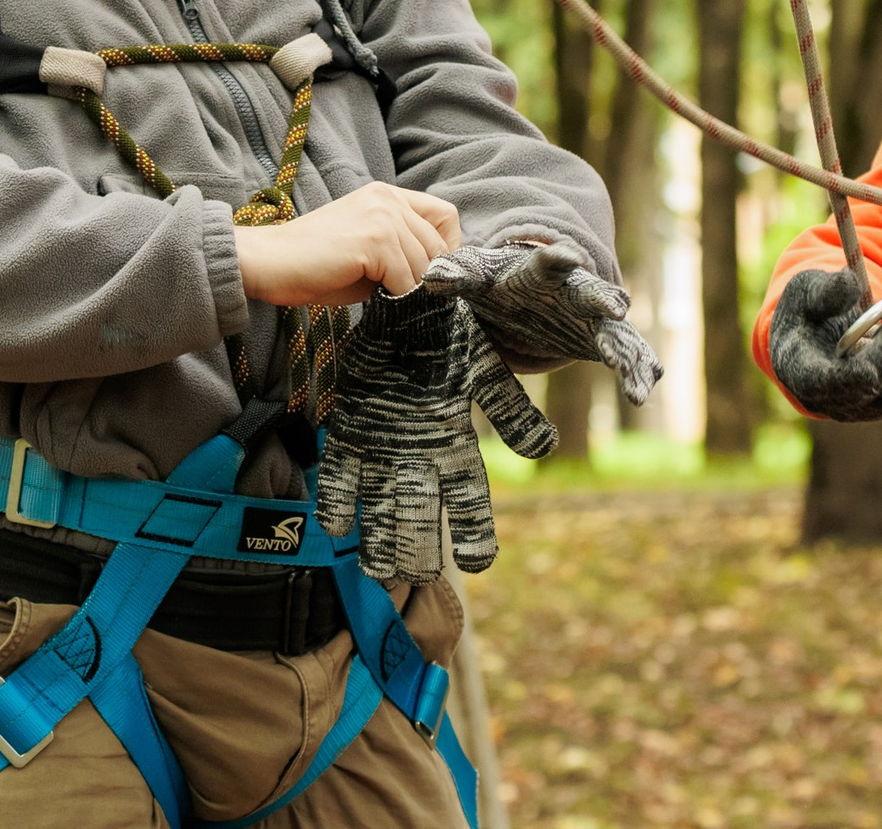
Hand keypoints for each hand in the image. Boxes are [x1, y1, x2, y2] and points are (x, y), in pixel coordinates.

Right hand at [234, 183, 460, 305]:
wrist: (268, 263)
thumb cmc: (314, 264)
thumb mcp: (367, 251)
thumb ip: (401, 253)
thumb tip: (438, 278)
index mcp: (387, 195)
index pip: (446, 215)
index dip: (447, 248)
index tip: (431, 274)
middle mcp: (388, 198)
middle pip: (439, 245)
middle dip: (429, 277)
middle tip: (407, 297)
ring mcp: (382, 217)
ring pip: (425, 265)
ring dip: (411, 289)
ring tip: (387, 298)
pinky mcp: (374, 240)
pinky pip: (406, 279)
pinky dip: (398, 297)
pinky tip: (378, 300)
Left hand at [315, 291, 555, 580]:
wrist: (406, 307)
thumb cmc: (451, 336)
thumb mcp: (485, 368)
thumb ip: (510, 408)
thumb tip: (545, 448)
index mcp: (454, 445)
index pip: (469, 501)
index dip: (475, 534)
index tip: (478, 564)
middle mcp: (419, 456)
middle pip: (420, 516)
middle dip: (418, 548)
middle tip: (417, 573)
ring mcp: (383, 448)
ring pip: (381, 507)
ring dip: (378, 538)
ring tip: (376, 568)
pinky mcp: (351, 432)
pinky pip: (340, 474)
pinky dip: (337, 498)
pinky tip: (335, 522)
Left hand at [419, 237, 662, 404]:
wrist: (529, 295)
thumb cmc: (500, 284)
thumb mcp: (477, 278)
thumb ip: (456, 275)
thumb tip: (429, 277)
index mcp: (542, 272)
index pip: (549, 262)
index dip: (558, 258)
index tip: (569, 257)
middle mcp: (575, 292)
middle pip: (591, 293)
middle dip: (603, 299)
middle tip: (616, 307)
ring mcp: (594, 318)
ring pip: (615, 331)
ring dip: (626, 349)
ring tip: (634, 375)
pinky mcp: (603, 342)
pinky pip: (626, 357)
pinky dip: (637, 372)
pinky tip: (644, 394)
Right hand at [764, 266, 881, 422]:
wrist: (819, 333)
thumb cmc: (809, 310)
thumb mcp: (805, 291)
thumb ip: (824, 290)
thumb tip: (850, 284)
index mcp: (806, 374)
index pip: (831, 385)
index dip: (853, 378)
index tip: (872, 365)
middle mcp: (836, 401)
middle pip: (875, 390)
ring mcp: (866, 407)